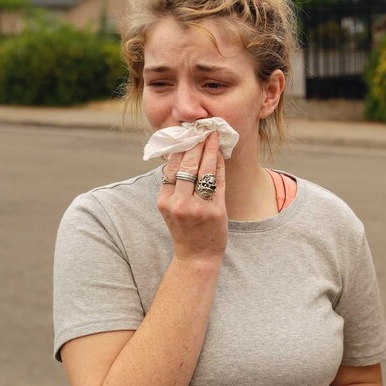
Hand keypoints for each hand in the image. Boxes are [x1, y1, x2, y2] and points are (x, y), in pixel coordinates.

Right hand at [158, 132, 227, 263]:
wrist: (196, 257)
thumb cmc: (185, 230)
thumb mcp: (171, 208)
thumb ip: (174, 186)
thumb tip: (182, 156)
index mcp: (164, 200)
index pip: (171, 167)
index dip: (179, 148)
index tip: (186, 134)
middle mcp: (178, 203)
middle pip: (187, 165)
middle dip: (195, 144)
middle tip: (202, 129)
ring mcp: (197, 207)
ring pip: (204, 170)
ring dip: (209, 150)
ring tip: (213, 136)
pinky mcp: (215, 211)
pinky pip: (219, 182)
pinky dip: (220, 166)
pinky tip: (221, 155)